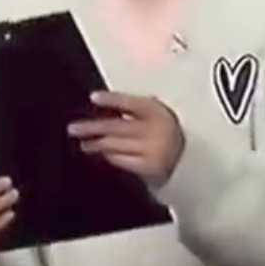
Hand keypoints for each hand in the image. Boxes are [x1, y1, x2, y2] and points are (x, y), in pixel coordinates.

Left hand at [68, 91, 184, 186]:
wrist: (192, 162)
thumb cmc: (170, 133)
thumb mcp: (160, 115)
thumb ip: (139, 109)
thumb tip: (109, 105)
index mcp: (158, 111)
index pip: (131, 102)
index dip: (112, 99)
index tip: (93, 97)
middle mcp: (154, 129)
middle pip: (117, 127)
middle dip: (92, 128)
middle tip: (73, 128)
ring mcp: (151, 150)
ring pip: (116, 145)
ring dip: (97, 144)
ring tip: (83, 143)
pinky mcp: (148, 168)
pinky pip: (122, 160)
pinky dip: (111, 156)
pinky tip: (102, 153)